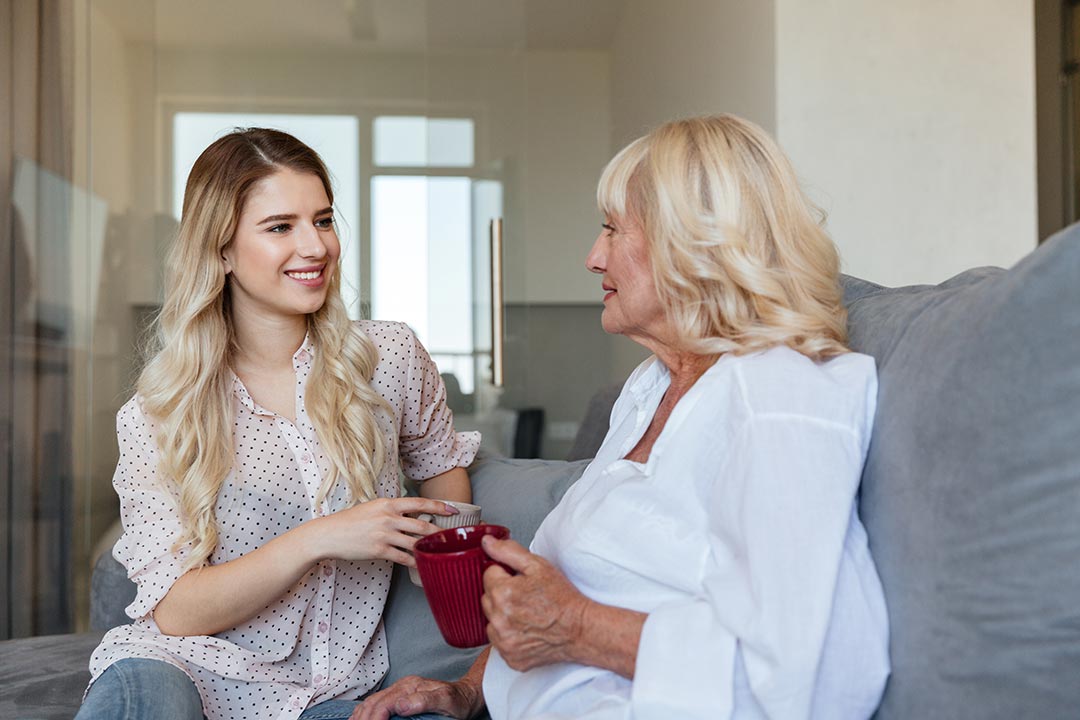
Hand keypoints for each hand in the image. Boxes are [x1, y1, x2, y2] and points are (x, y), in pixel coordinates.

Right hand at [310, 497, 456, 565]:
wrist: (329, 534)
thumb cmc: (350, 521)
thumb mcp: (373, 507)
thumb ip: (392, 510)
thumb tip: (412, 514)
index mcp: (388, 504)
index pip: (419, 503)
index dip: (439, 506)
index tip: (453, 510)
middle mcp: (388, 517)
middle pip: (422, 524)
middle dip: (440, 531)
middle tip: (453, 536)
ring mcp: (384, 534)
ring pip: (415, 541)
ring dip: (430, 547)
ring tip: (442, 551)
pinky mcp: (379, 550)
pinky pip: (403, 557)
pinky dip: (415, 562)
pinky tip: (423, 565)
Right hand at [350, 675, 481, 719]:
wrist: (467, 694)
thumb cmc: (459, 700)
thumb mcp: (447, 701)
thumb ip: (424, 701)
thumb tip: (400, 705)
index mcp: (411, 687)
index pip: (384, 704)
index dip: (375, 719)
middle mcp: (403, 686)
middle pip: (374, 702)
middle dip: (363, 719)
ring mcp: (401, 690)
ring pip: (372, 701)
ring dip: (360, 715)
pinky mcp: (400, 695)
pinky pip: (377, 701)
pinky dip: (365, 711)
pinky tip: (360, 718)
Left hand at [480, 536, 590, 671]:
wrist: (579, 629)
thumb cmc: (562, 598)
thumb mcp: (538, 565)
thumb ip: (508, 551)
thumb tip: (486, 542)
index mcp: (503, 593)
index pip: (489, 574)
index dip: (506, 574)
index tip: (521, 580)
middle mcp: (499, 619)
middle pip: (487, 598)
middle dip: (502, 593)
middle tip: (526, 595)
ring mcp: (503, 641)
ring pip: (491, 620)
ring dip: (502, 615)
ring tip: (526, 613)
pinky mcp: (510, 657)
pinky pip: (499, 641)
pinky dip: (509, 635)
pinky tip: (526, 629)